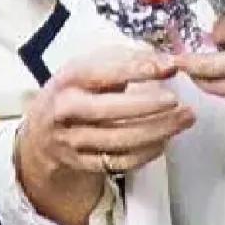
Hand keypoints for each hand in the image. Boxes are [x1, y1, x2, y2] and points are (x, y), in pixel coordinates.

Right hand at [16, 47, 193, 224]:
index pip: (103, 73)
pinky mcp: (83, 164)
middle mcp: (67, 111)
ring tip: (184, 118)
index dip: (136, 69)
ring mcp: (73, 141)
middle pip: (109, 111)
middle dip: (147, 105)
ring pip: (118, 140)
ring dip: (157, 130)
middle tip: (177, 99)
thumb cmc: (75, 90)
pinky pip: (118, 162)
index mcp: (69, 80)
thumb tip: (164, 60)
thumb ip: (125, 59)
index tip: (167, 66)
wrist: (40, 133)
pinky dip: (145, 153)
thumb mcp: (89, 66)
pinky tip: (165, 140)